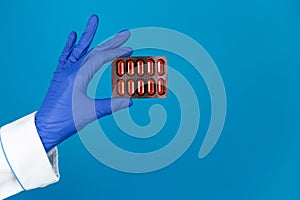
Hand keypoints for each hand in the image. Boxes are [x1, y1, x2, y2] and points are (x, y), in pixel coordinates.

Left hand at [35, 14, 132, 151]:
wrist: (45, 127)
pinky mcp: (61, 76)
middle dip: (110, 41)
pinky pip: (66, 55)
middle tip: (124, 33)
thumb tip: (129, 101)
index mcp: (78, 75)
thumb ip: (111, 105)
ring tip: (93, 21)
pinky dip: (71, 45)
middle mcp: (70, 69)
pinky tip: (73, 36)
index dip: (116, 53)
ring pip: (80, 49)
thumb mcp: (91, 112)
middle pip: (94, 50)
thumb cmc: (65, 120)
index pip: (101, 58)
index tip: (129, 50)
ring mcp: (64, 71)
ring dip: (88, 35)